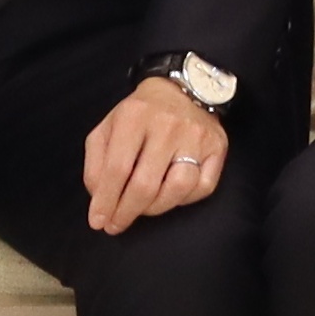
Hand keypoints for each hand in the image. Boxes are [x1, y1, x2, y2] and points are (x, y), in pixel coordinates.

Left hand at [82, 76, 230, 234]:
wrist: (181, 90)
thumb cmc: (139, 115)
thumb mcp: (108, 128)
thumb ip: (96, 162)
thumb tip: (100, 199)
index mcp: (135, 116)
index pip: (117, 168)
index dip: (106, 200)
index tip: (98, 221)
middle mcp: (168, 125)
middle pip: (145, 184)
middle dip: (126, 212)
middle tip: (116, 225)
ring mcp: (196, 136)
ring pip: (177, 189)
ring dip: (154, 208)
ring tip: (142, 208)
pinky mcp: (218, 147)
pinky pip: (202, 188)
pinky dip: (183, 199)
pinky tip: (169, 194)